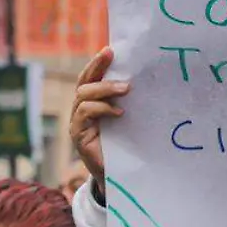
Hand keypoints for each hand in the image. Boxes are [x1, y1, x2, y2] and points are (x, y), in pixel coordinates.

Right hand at [70, 48, 129, 184]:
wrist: (121, 177)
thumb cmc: (128, 146)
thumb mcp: (131, 120)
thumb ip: (130, 103)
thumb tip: (148, 80)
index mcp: (94, 103)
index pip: (92, 77)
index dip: (98, 63)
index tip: (111, 49)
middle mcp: (82, 110)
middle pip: (84, 81)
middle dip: (96, 66)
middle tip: (110, 54)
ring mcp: (78, 122)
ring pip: (83, 95)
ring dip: (104, 88)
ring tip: (126, 89)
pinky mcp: (78, 135)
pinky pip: (85, 113)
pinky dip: (102, 108)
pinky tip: (119, 113)